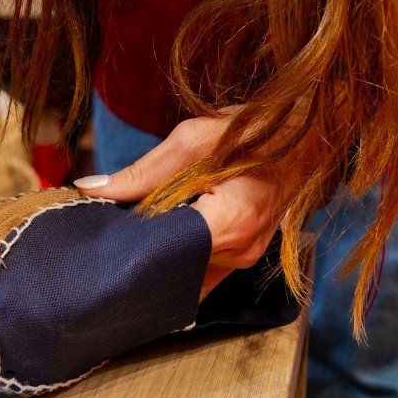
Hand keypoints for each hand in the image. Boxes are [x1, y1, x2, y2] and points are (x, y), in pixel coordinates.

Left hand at [74, 110, 310, 300]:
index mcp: (230, 222)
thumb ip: (141, 172)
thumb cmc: (255, 129)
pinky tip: (160, 234)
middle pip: (172, 265)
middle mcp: (240, 251)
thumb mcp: (192, 140)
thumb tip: (90, 189)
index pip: (164, 256)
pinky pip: (201, 264)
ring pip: (184, 268)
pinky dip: (178, 252)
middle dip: (138, 251)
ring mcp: (245, 258)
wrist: (308, 134)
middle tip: (107, 232)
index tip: (102, 236)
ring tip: (132, 230)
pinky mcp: (244, 254)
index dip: (129, 247)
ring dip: (159, 251)